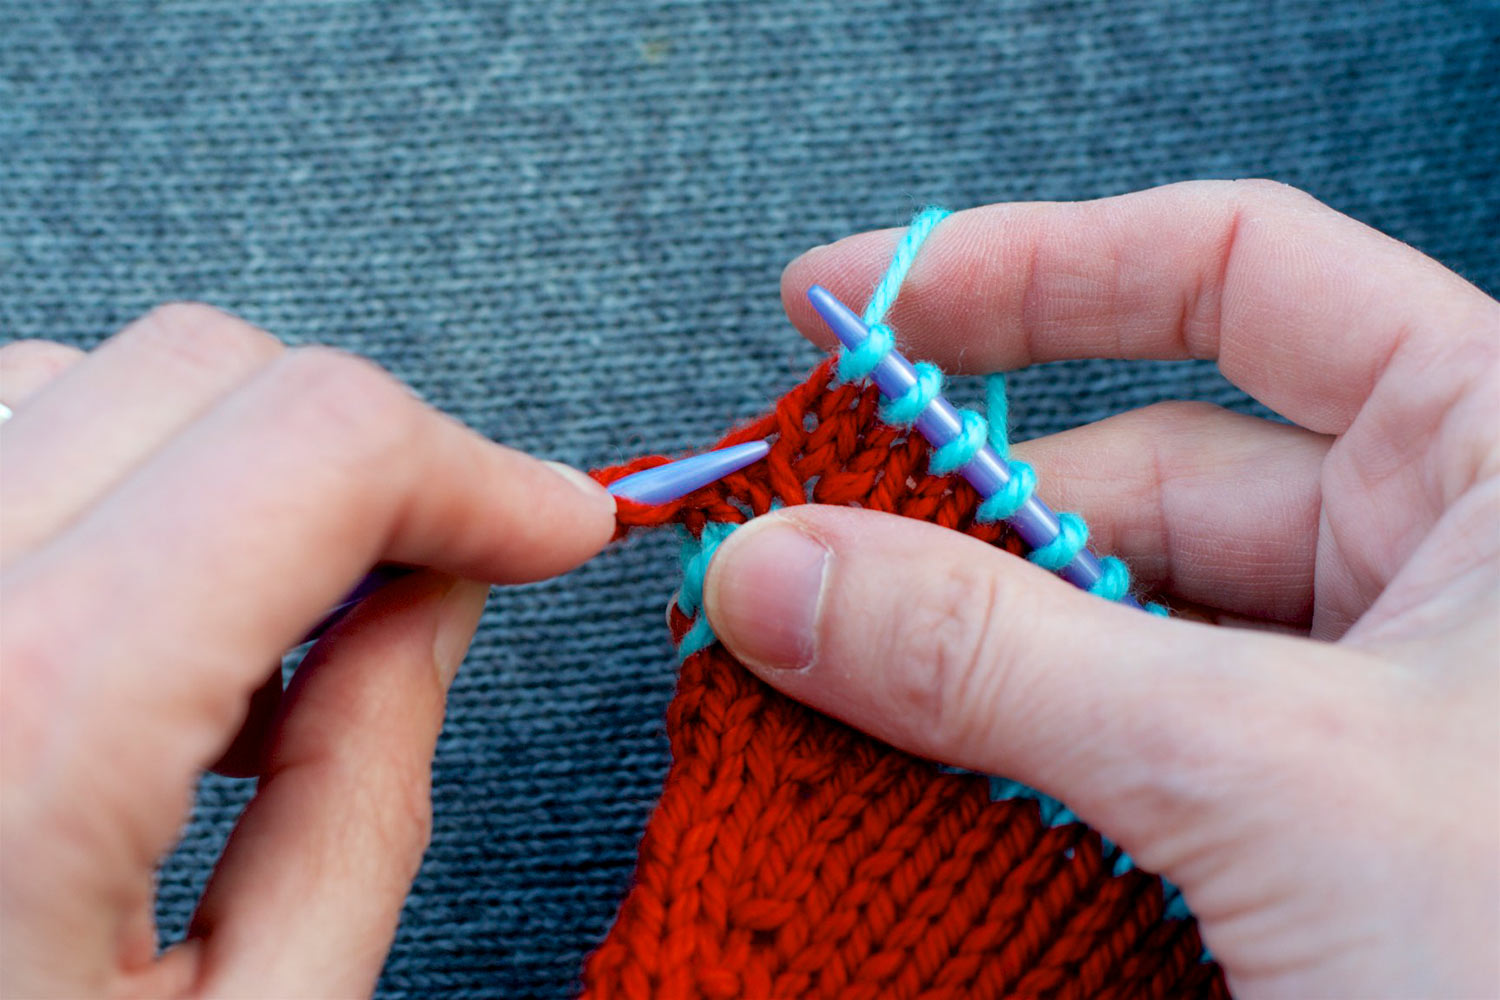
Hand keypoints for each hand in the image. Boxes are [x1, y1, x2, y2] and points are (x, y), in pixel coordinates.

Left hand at [0, 306, 615, 997]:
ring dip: (215, 469)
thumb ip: (365, 788)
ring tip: (253, 646)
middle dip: (362, 452)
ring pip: (67, 377)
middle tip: (434, 573)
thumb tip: (442, 592)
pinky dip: (86, 491)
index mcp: (21, 732)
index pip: (315, 447)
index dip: (474, 468)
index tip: (551, 524)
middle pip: (195, 368)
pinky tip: (118, 641)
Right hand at [704, 181, 1498, 997]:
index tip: (851, 307)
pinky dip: (1012, 756)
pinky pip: (1123, 740)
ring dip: (964, 660)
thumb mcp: (1271, 776)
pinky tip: (911, 779)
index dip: (1026, 270)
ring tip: (815, 682)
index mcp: (1497, 450)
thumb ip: (1000, 660)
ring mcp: (1365, 693)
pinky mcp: (1307, 814)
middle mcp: (1433, 553)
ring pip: (1115, 625)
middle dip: (952, 520)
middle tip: (786, 566)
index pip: (1231, 272)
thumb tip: (778, 573)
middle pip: (1136, 475)